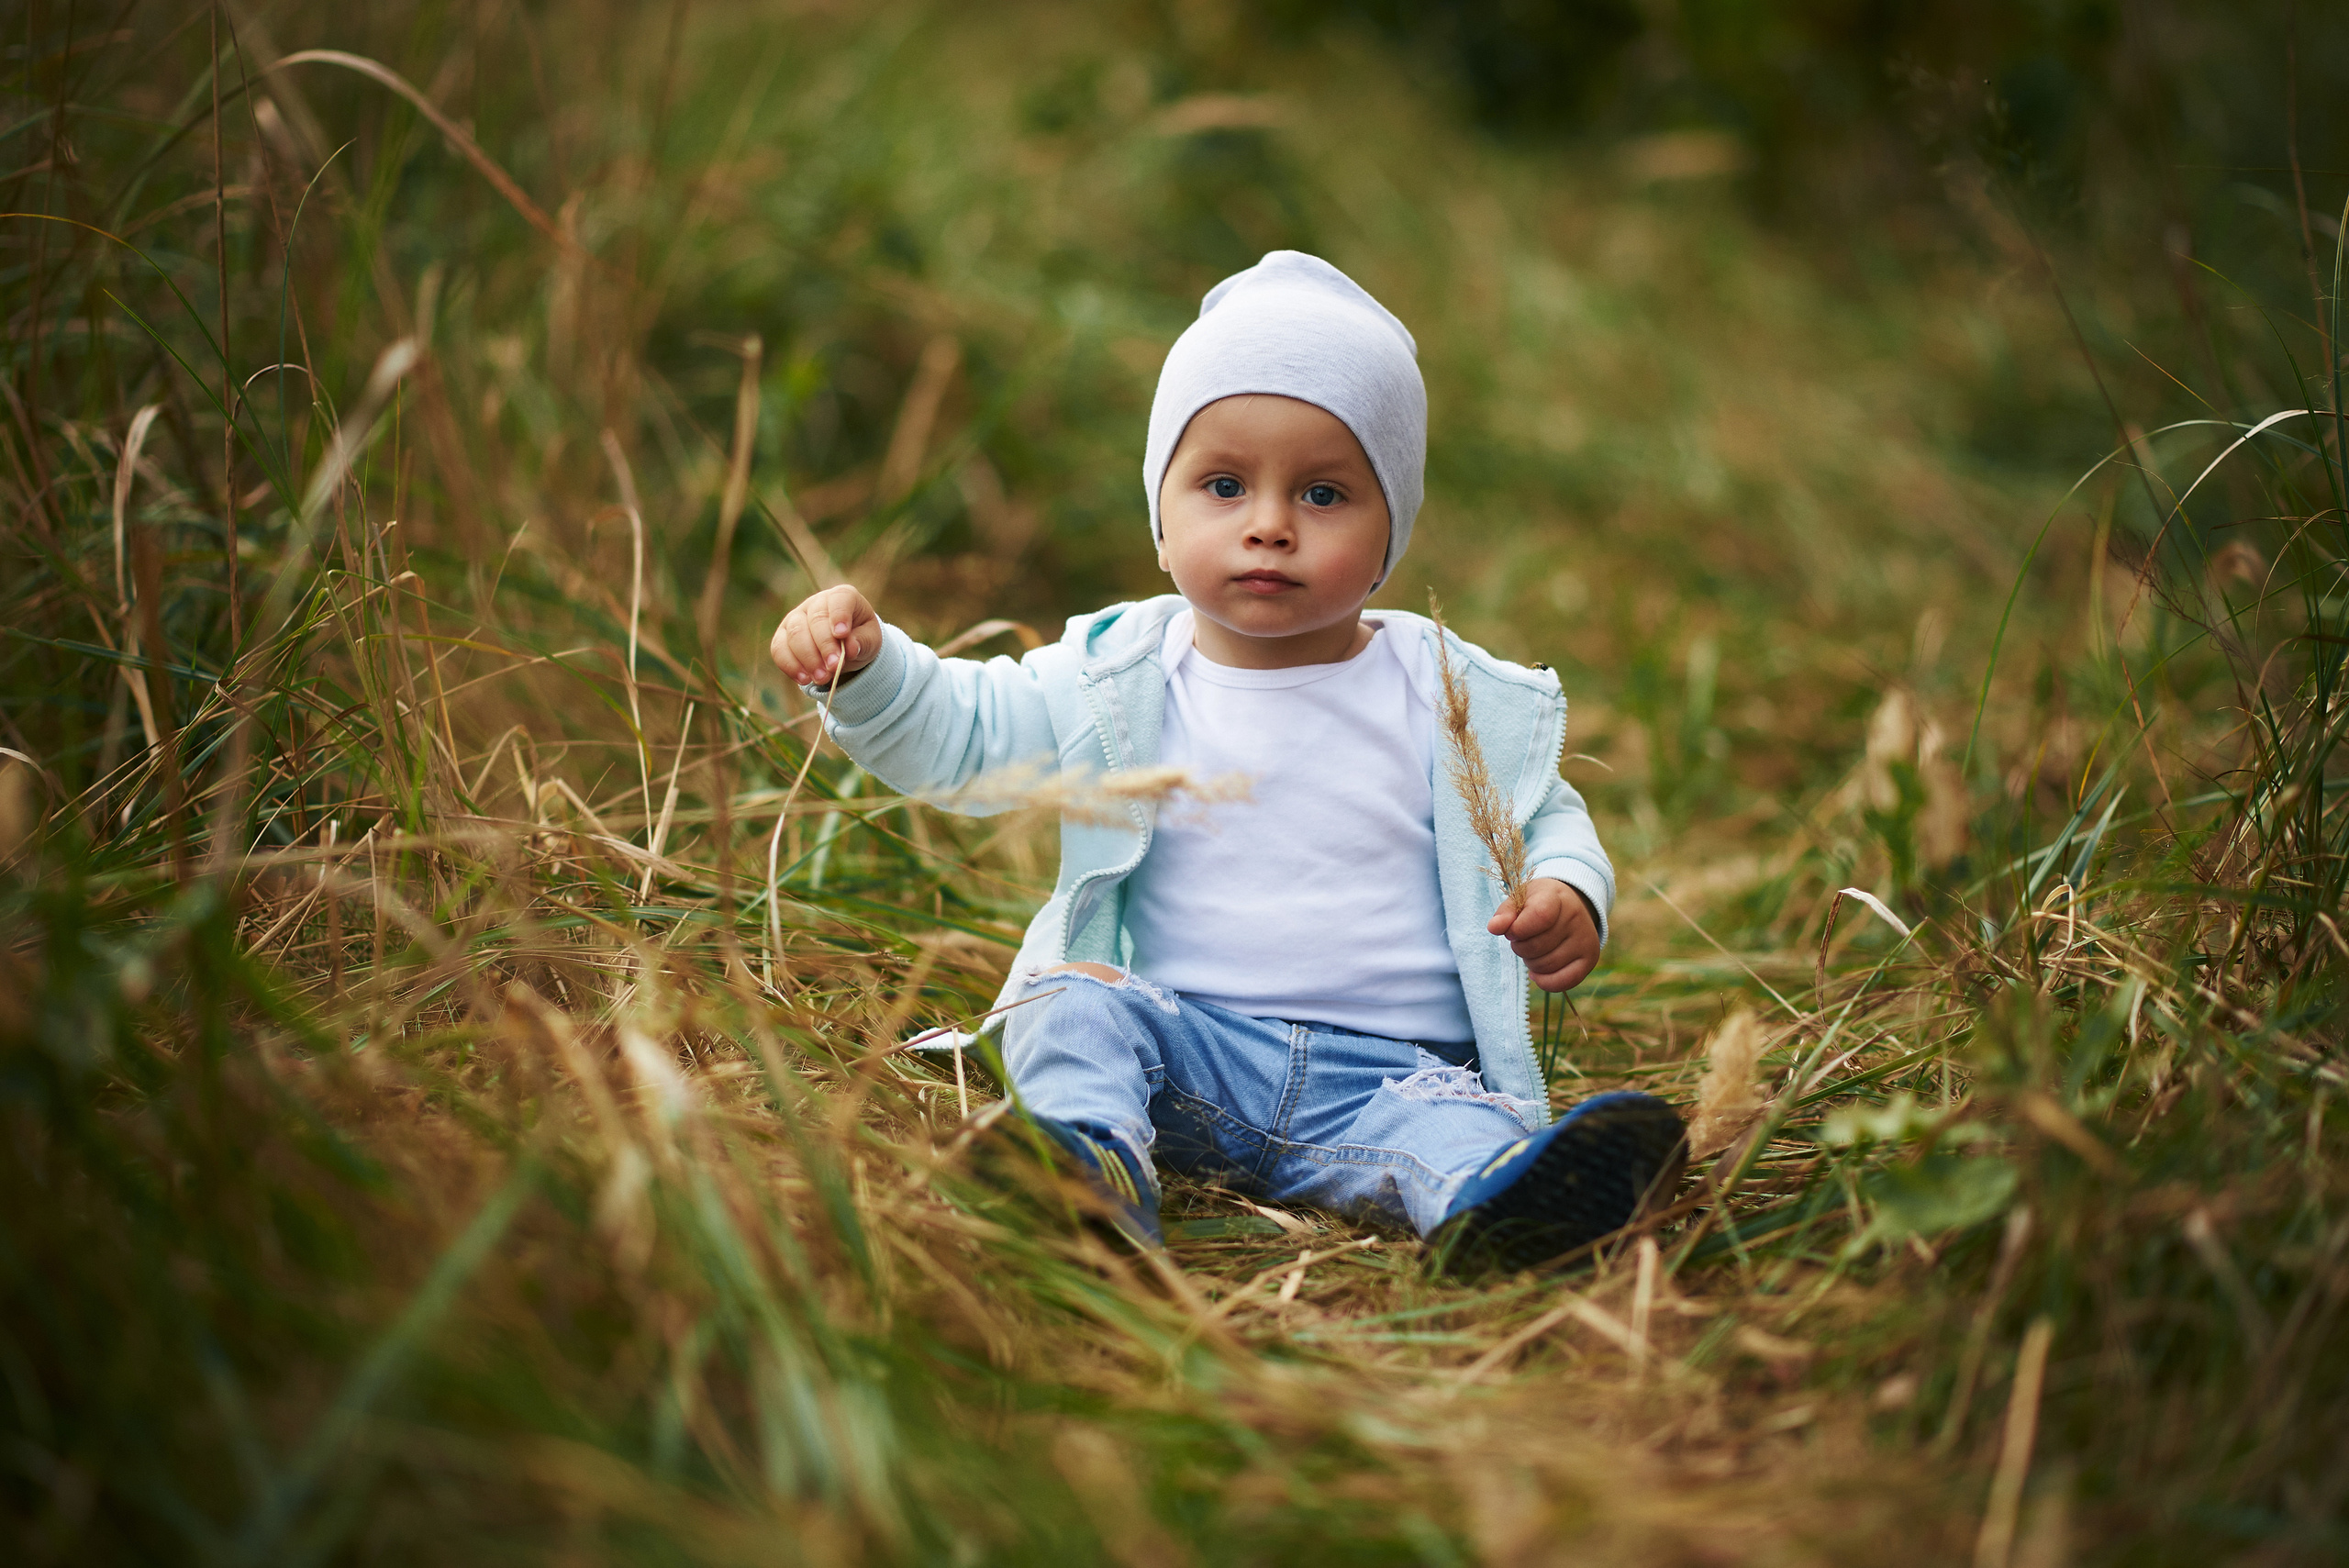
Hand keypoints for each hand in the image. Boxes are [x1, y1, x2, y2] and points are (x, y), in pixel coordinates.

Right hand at [770, 585, 881, 685]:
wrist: (845, 648)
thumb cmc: (859, 637)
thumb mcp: (871, 640)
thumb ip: (863, 642)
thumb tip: (850, 649)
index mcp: (842, 597)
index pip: (838, 599)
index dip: (839, 615)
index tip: (842, 634)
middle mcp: (816, 603)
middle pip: (815, 620)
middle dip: (825, 646)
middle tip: (834, 667)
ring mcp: (796, 617)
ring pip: (795, 634)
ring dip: (808, 659)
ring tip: (822, 678)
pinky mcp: (782, 636)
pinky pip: (779, 648)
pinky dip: (790, 665)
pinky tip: (804, 679)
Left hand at [1488, 877, 1600, 993]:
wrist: (1570, 905)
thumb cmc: (1539, 903)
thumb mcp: (1521, 899)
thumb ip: (1505, 913)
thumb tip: (1493, 927)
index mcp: (1556, 898)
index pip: (1539, 916)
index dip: (1518, 929)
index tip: (1512, 929)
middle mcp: (1576, 918)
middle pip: (1536, 946)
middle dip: (1520, 947)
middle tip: (1523, 940)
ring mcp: (1585, 940)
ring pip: (1545, 966)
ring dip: (1531, 962)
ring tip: (1534, 950)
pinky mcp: (1590, 960)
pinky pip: (1562, 982)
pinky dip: (1544, 981)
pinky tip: (1537, 972)